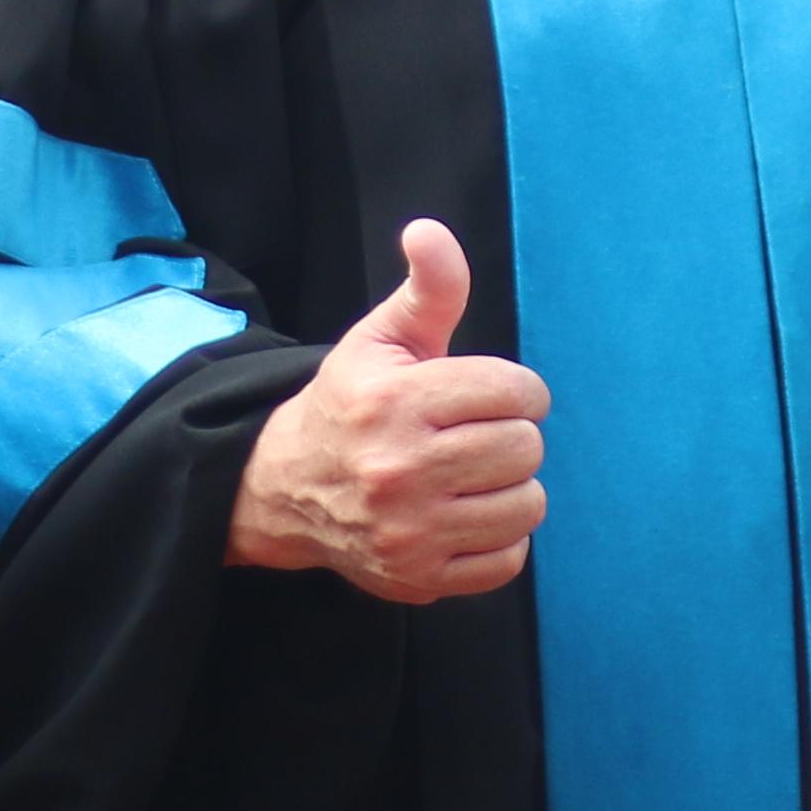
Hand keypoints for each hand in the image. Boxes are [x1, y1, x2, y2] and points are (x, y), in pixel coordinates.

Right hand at [225, 221, 549, 602]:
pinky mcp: (418, 579)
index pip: (515, 391)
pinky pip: (508, 559)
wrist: (284, 488)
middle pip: (524, 447)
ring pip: (525, 505)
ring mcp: (409, 532)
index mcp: (395, 402)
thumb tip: (430, 232)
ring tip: (476, 474)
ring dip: (511, 487)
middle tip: (479, 434)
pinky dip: (500, 537)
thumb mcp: (379, 338)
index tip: (490, 395)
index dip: (515, 389)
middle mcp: (400, 470)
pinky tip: (467, 514)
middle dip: (511, 434)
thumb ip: (427, 287)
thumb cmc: (349, 405)